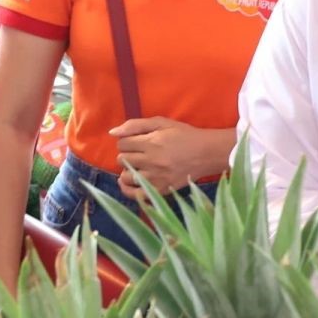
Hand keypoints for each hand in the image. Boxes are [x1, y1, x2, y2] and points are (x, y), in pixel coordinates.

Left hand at [110, 117, 224, 198]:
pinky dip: (127, 189)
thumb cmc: (183, 135)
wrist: (206, 153)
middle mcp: (152, 161)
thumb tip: (112, 133)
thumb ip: (135, 125)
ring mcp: (156, 177)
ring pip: (125, 176)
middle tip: (139, 152)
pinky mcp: (161, 190)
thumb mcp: (161, 123)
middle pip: (122, 159)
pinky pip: (134, 194)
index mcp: (152, 142)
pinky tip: (129, 181)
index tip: (136, 141)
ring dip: (128, 170)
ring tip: (138, 166)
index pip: (122, 143)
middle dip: (127, 154)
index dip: (127, 141)